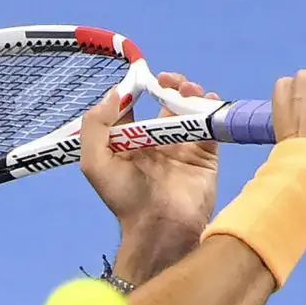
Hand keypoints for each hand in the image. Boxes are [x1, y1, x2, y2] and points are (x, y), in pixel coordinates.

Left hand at [79, 73, 220, 277]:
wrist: (160, 226)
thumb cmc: (124, 197)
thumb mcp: (94, 162)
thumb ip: (96, 126)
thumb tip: (113, 93)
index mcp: (128, 144)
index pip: (132, 109)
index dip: (135, 91)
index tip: (140, 78)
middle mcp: (156, 143)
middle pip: (164, 104)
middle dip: (168, 85)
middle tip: (168, 79)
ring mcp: (183, 147)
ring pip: (189, 110)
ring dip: (189, 93)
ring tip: (188, 89)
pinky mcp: (205, 154)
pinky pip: (210, 125)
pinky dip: (210, 108)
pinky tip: (205, 99)